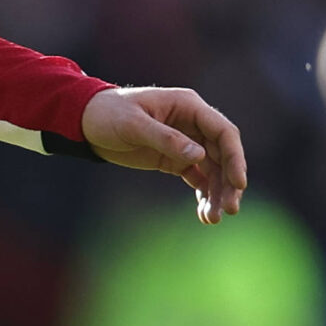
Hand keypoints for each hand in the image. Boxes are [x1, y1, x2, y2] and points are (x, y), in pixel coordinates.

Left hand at [82, 85, 247, 222]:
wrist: (86, 122)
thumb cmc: (109, 114)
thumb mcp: (134, 125)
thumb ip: (166, 139)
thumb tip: (199, 156)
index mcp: (188, 106)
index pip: (223, 132)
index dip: (235, 158)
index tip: (239, 184)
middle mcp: (193, 123)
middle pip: (222, 154)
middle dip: (228, 183)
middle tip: (229, 210)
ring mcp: (186, 142)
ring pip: (213, 170)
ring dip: (216, 193)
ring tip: (212, 219)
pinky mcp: (175, 159)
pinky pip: (198, 177)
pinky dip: (203, 195)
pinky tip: (203, 214)